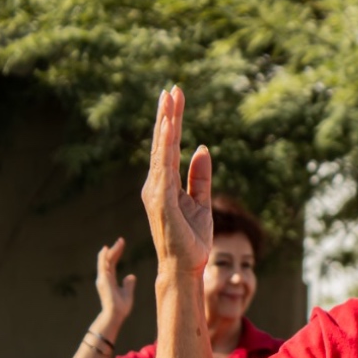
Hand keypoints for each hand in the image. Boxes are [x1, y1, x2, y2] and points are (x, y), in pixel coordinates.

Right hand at [96, 238, 135, 321]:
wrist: (116, 314)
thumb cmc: (121, 307)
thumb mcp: (127, 293)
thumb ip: (128, 284)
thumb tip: (131, 276)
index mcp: (110, 280)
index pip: (112, 263)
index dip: (116, 253)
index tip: (121, 244)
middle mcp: (105, 278)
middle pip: (109, 259)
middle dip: (115, 249)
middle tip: (121, 240)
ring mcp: (103, 278)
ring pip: (105, 260)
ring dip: (112, 250)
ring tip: (119, 242)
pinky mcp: (103, 280)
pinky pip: (102, 266)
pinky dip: (103, 257)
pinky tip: (107, 249)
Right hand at [140, 86, 212, 275]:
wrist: (186, 267)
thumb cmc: (191, 240)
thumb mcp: (202, 202)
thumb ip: (200, 176)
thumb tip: (202, 148)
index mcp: (164, 185)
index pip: (168, 147)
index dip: (172, 122)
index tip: (176, 98)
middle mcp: (155, 185)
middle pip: (161, 143)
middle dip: (167, 115)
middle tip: (172, 89)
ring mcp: (156, 192)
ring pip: (161, 151)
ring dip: (166, 125)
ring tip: (169, 100)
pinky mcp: (162, 200)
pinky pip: (165, 167)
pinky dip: (166, 147)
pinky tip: (170, 128)